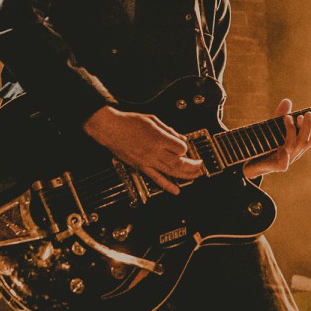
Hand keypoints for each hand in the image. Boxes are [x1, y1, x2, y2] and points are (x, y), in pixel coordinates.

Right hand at [83, 106, 203, 194]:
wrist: (110, 129)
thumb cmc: (129, 122)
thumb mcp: (153, 120)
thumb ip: (169, 130)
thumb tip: (181, 137)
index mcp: (159, 138)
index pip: (181, 148)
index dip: (186, 148)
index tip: (185, 146)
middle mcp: (155, 151)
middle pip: (179, 162)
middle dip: (193, 165)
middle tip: (200, 165)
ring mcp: (148, 160)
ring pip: (171, 172)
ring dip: (186, 175)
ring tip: (195, 176)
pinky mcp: (141, 166)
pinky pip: (156, 179)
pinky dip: (167, 186)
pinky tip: (176, 190)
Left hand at [243, 100, 310, 179]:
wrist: (250, 163)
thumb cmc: (265, 144)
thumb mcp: (273, 128)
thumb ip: (280, 115)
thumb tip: (287, 100)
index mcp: (295, 146)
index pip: (308, 138)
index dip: (308, 126)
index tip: (304, 114)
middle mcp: (293, 154)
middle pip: (304, 141)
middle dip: (306, 126)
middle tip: (306, 114)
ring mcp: (285, 161)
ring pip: (293, 148)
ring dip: (292, 131)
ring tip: (287, 118)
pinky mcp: (275, 167)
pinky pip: (283, 165)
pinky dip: (285, 158)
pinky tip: (284, 150)